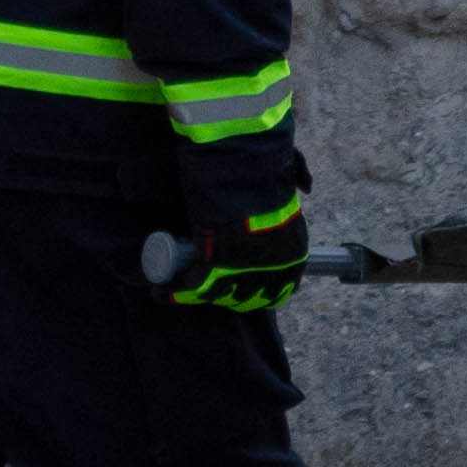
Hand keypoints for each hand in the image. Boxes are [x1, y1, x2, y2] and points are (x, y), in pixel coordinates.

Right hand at [162, 134, 313, 314]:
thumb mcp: (289, 178)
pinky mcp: (214, 266)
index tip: (250, 285)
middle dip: (235, 298)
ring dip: (204, 297)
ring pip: (221, 297)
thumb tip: (305, 187)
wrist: (240, 168)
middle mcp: (273, 269)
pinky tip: (160, 292)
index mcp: (294, 253)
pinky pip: (193, 287)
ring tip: (188, 291)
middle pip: (252, 298)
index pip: (283, 288)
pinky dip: (173, 293)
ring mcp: (244, 270)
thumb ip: (300, 177)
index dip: (265, 290)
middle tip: (217, 289)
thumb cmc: (264, 168)